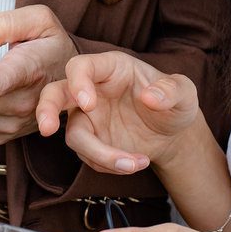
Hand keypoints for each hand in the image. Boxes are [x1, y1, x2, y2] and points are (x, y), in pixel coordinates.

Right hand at [37, 50, 202, 174]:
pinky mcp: (91, 141)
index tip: (88, 104)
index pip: (81, 66)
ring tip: (132, 163)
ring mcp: (88, 117)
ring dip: (99, 154)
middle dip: (45, 109)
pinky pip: (88, 156)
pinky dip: (109, 165)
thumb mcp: (184, 94)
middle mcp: (93, 90)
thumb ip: (172, 90)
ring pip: (73, 135)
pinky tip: (135, 163)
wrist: (173, 134)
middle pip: (55, 93)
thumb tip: (150, 97)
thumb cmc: (175, 104)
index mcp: (111, 68)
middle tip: (46, 129)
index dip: (78, 83)